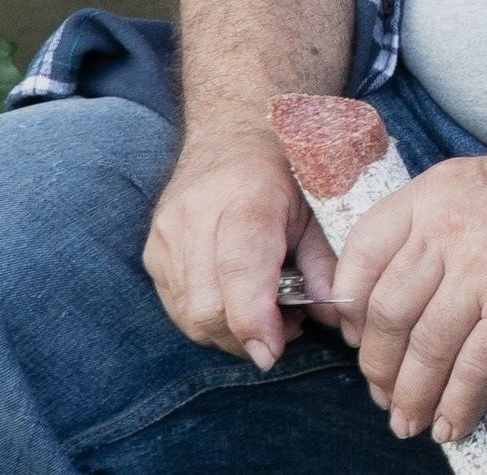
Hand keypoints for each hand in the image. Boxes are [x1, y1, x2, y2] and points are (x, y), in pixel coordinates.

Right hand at [145, 121, 330, 371]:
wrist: (234, 132)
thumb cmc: (287, 171)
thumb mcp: (318, 206)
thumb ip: (325, 262)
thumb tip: (333, 316)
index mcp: (244, 198)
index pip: (238, 273)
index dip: (253, 322)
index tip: (272, 353)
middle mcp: (196, 216)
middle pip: (206, 306)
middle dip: (245, 337)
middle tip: (286, 330)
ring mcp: (166, 233)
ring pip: (188, 314)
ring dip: (228, 333)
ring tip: (267, 315)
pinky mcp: (153, 250)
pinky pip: (176, 305)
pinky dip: (208, 320)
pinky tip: (238, 303)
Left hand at [334, 139, 486, 443]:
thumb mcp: (470, 186)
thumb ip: (424, 228)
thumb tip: (386, 305)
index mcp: (430, 194)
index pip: (361, 257)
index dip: (349, 310)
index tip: (355, 339)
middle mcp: (449, 228)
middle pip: (389, 313)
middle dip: (379, 367)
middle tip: (382, 394)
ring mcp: (484, 268)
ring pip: (427, 348)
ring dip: (412, 395)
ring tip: (410, 420)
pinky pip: (474, 368)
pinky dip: (458, 403)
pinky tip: (451, 423)